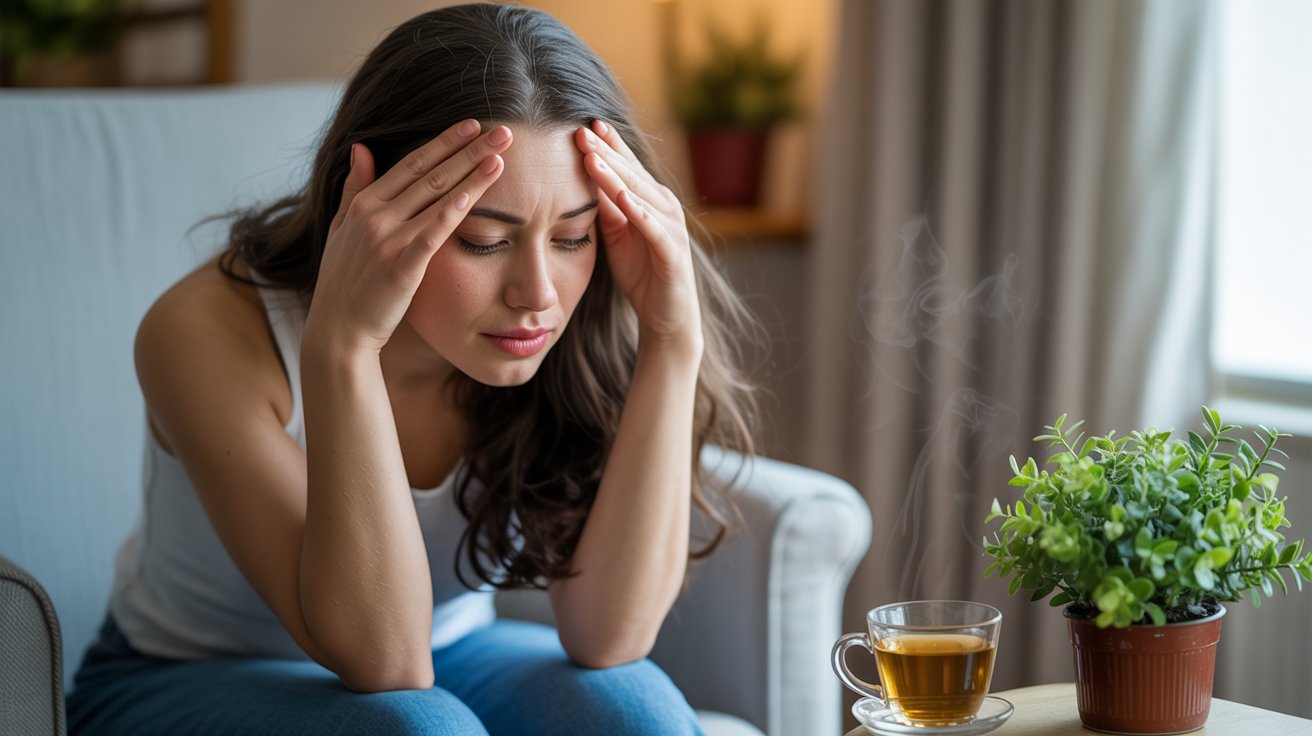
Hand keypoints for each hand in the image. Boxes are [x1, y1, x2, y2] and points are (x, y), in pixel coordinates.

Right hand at [305, 120, 512, 353]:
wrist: (337, 329)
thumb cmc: (343, 282)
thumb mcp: (340, 229)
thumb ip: (355, 188)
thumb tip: (361, 147)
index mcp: (364, 204)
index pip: (412, 163)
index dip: (444, 142)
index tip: (472, 125)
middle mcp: (375, 215)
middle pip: (431, 174)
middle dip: (468, 149)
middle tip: (502, 131)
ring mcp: (387, 240)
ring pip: (436, 198)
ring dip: (471, 174)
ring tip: (500, 155)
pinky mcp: (401, 267)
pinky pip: (431, 234)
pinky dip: (451, 213)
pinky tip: (475, 196)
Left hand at [575, 121, 702, 351]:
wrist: (666, 316)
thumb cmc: (641, 274)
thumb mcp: (617, 236)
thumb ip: (605, 209)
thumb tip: (584, 181)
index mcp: (650, 200)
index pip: (626, 166)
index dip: (607, 145)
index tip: (583, 125)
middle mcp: (665, 206)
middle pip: (631, 173)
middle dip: (606, 151)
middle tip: (581, 131)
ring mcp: (670, 227)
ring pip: (639, 194)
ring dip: (616, 174)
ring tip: (593, 157)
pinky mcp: (672, 251)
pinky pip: (653, 228)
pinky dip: (637, 211)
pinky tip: (621, 197)